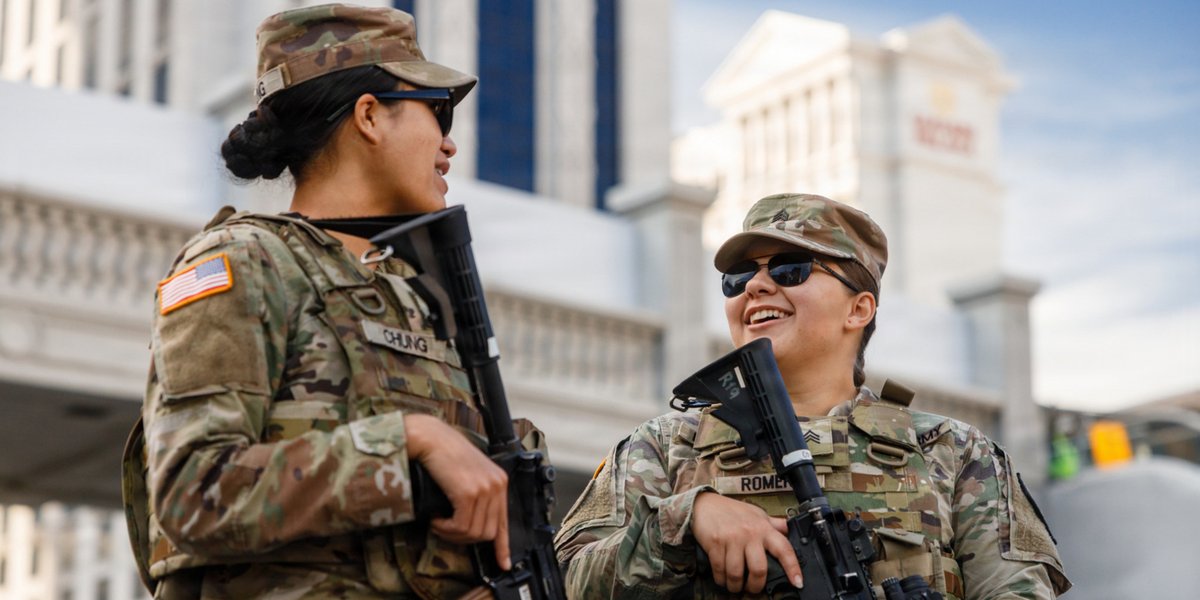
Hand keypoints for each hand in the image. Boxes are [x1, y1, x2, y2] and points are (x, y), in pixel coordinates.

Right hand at [404, 413, 510, 569]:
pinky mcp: (469, 493)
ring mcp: (485, 489)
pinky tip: (436, 519)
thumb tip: (470, 526)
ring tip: (438, 522)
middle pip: (487, 532)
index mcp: (499, 481)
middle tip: (445, 530)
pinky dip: (445, 528)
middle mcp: (497, 485)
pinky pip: (460, 526)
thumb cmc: (443, 454)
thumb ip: (475, 497)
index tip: (503, 563)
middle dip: (464, 539)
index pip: (505, 521)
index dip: (503, 546)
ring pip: (473, 533)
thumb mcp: (467, 476)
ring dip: (451, 533)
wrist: (430, 438)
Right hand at [692, 491, 802, 593]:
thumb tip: (791, 529)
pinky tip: (723, 579)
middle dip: (756, 586)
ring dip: (736, 586)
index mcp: (763, 528)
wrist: (704, 503)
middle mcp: (750, 533)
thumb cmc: (732, 510)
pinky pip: (720, 570)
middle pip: (759, 569)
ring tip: (735, 586)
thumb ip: (773, 524)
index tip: (798, 582)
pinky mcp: (715, 544)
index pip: (784, 549)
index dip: (793, 568)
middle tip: (753, 589)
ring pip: (737, 574)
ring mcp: (732, 538)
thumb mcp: (757, 514)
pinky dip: (721, 580)